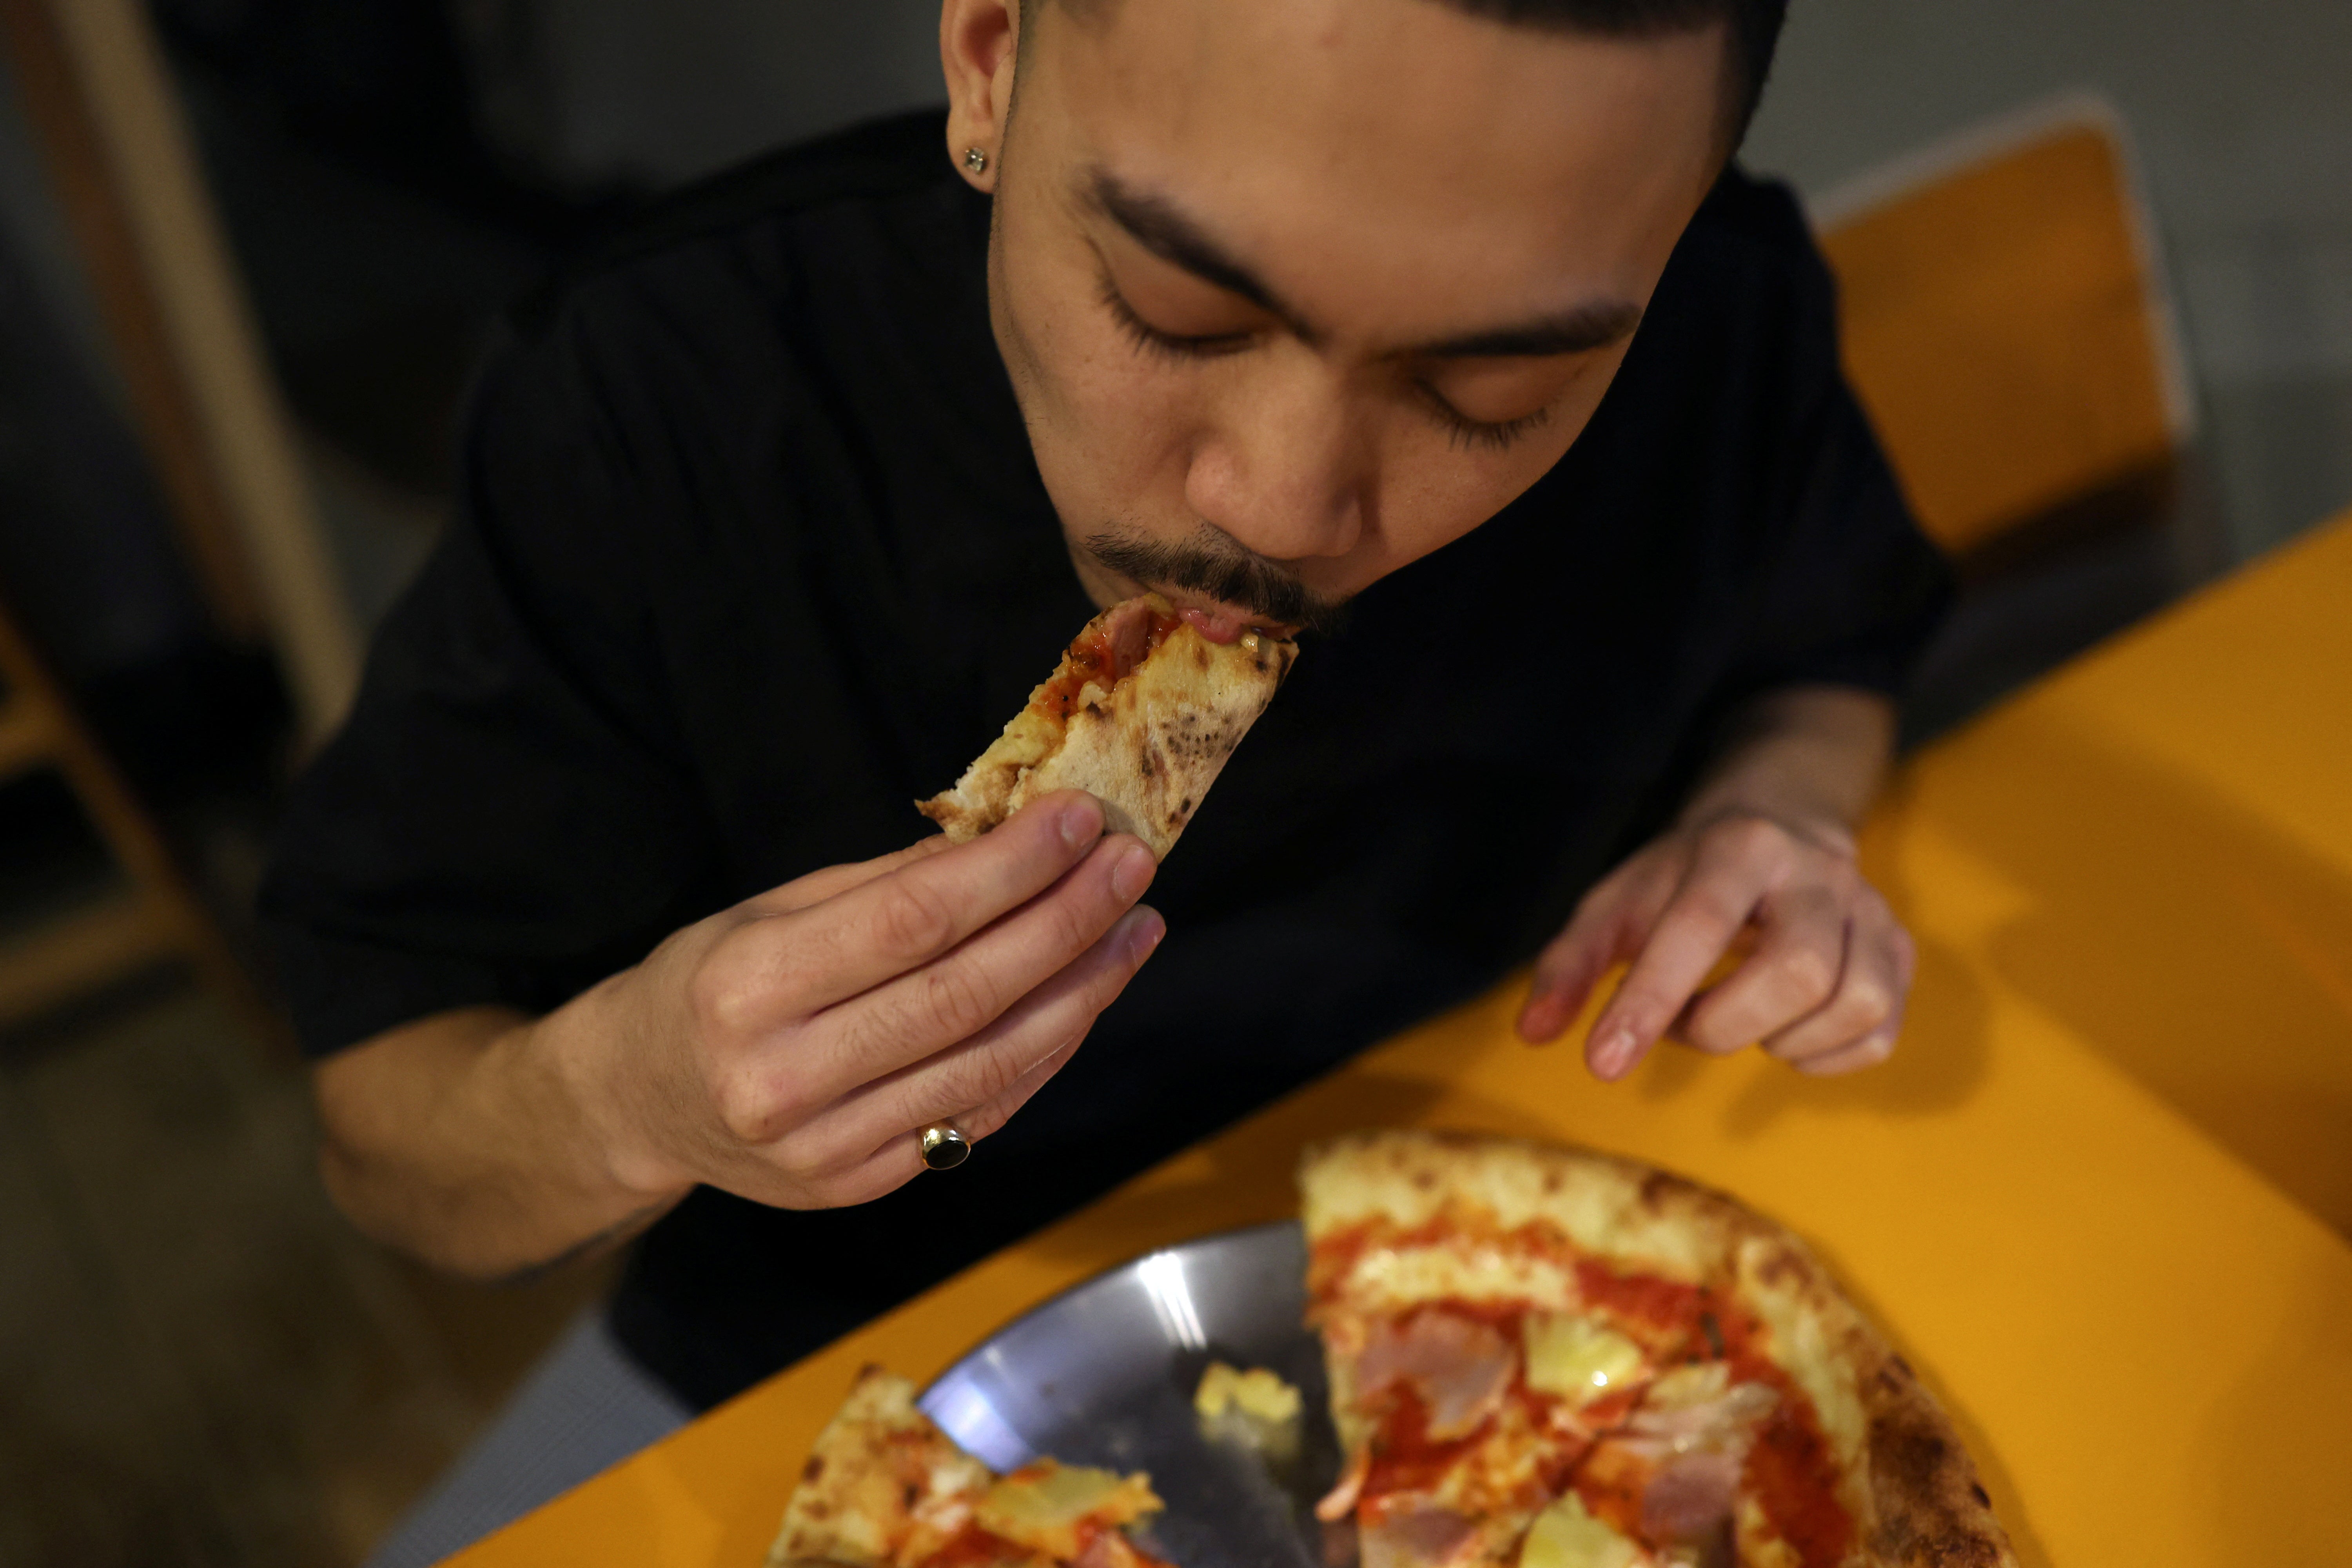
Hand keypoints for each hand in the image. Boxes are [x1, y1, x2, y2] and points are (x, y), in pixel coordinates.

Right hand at [554, 791, 1161, 1209]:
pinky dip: (1046, 1052)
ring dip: (1082, 990)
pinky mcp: (861, 1185)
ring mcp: (826, 1147)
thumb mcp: (772, 910)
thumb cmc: (709, 983)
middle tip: (1133, 866)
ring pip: (990, 1061)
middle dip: (1067, 922)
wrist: (637, 1101)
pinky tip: (1088, 997)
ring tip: (1137, 928)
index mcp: (749, 986)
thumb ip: (889, 884)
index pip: (912, 920)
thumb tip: (1011, 835)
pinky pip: (981, 1113)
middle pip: (965, 994)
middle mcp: (784, 1077)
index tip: (1079, 821)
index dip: (1010, 869)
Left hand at [1515, 809, 1914, 1080]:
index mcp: (1736, 848)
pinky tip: (1783, 1030)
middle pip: (1796, 972)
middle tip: (1689, 1021)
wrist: (1777, 824)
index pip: (1696, 927)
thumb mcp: (1616, 903)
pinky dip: (1825, 1056)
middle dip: (1725, 1024)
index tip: (1604, 1063)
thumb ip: (1570, 964)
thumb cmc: (1682, 878)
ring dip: (1782, 1039)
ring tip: (1739, 1017)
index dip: (1650, 1000)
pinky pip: (1879, 1032)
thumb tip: (1533, 1035)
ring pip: (1852, 1003)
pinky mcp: (1898, 950)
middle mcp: (1816, 873)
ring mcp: (1870, 910)